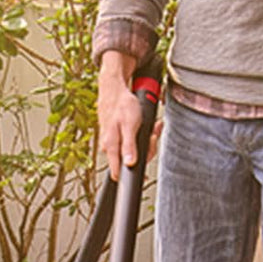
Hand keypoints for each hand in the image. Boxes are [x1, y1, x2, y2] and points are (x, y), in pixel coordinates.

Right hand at [97, 50, 141, 180]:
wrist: (114, 88)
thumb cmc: (122, 104)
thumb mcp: (129, 124)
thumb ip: (129, 146)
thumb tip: (129, 164)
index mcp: (111, 146)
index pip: (119, 172)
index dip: (134, 173)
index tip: (145, 166)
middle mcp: (110, 146)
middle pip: (131, 162)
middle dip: (146, 150)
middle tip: (153, 135)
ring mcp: (113, 141)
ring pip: (133, 151)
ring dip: (146, 141)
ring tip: (152, 128)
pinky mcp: (117, 136)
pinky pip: (132, 142)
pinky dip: (142, 135)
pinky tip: (148, 127)